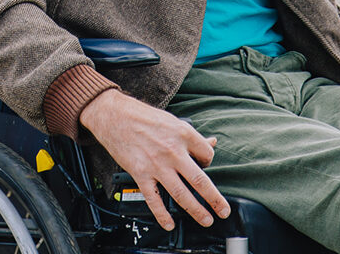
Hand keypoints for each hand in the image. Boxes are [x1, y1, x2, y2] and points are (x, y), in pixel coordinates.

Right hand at [79, 89, 229, 230]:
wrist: (116, 116)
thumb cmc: (144, 117)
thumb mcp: (173, 121)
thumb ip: (192, 136)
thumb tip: (211, 142)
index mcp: (184, 134)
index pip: (207, 155)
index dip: (209, 162)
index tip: (204, 166)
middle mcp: (173, 151)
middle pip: (200, 181)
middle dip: (214, 199)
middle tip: (223, 211)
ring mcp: (157, 165)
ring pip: (181, 194)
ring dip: (196, 210)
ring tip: (205, 219)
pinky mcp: (141, 174)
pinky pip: (154, 200)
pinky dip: (163, 215)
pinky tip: (169, 223)